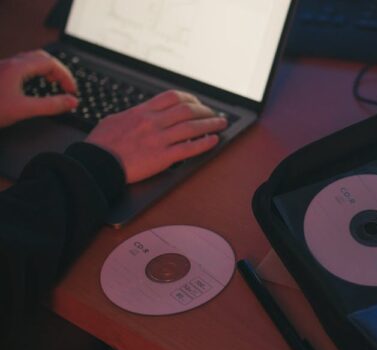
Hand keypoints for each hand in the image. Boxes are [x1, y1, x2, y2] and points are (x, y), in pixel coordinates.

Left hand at [0, 50, 77, 127]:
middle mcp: (10, 64)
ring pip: (30, 61)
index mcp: (18, 68)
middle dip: (57, 70)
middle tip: (65, 86)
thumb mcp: (24, 110)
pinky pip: (21, 67)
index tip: (72, 91)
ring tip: (53, 84)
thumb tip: (71, 102)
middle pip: (41, 57)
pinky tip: (32, 86)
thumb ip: (51, 105)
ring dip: (45, 70)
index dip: (66, 76)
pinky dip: (34, 73)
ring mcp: (3, 68)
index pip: (50, 63)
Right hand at [85, 90, 227, 182]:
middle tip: (215, 114)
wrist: (95, 164)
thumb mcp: (115, 120)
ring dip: (211, 124)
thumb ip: (133, 116)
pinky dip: (204, 143)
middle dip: (205, 111)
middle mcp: (153, 123)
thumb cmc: (101, 144)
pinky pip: (189, 148)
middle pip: (187, 110)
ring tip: (221, 124)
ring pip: (192, 127)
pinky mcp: (162, 157)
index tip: (197, 103)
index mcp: (142, 112)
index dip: (190, 99)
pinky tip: (214, 140)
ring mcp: (159, 140)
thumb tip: (142, 114)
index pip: (172, 98)